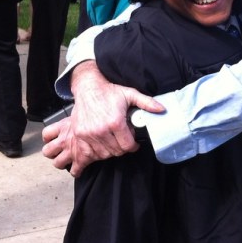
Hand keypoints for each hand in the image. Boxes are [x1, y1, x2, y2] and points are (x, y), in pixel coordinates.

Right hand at [43, 60, 164, 176]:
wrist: (88, 88)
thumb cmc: (109, 91)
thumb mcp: (130, 94)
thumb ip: (147, 103)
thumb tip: (162, 109)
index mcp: (115, 122)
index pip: (127, 146)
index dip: (133, 145)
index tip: (133, 143)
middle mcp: (101, 130)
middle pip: (116, 152)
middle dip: (122, 147)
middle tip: (122, 138)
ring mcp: (88, 134)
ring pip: (103, 154)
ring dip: (110, 150)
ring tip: (112, 139)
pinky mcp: (79, 135)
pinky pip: (88, 153)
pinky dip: (95, 153)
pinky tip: (100, 146)